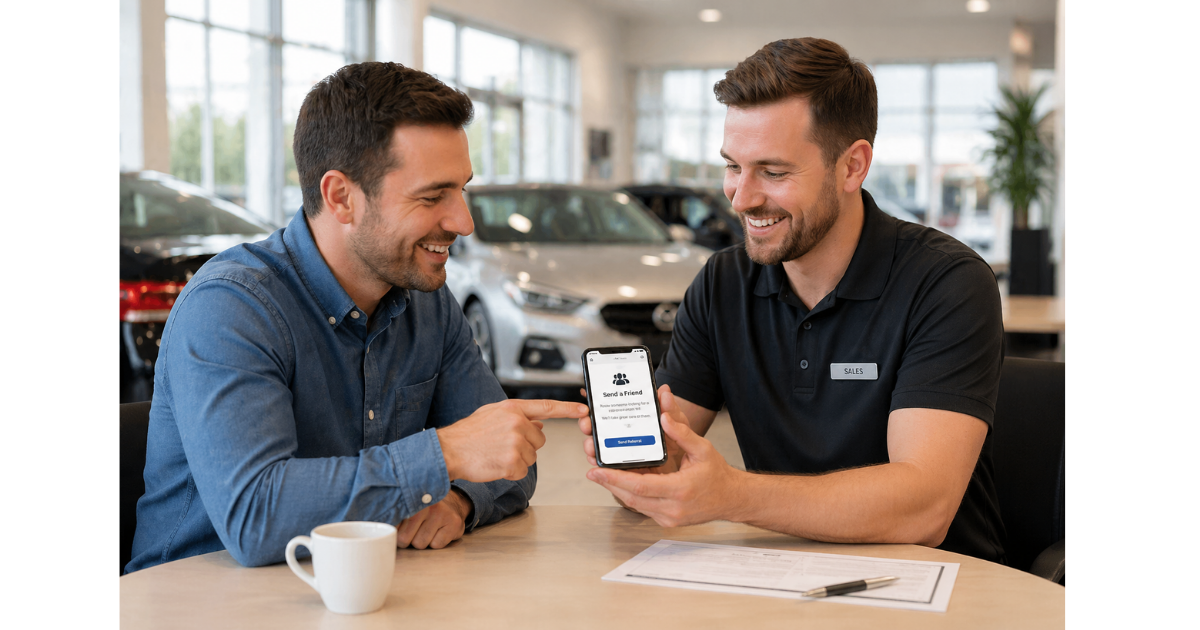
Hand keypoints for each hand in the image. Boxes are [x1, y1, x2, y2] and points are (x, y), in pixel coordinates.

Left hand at [396, 489, 470, 548]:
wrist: (455, 504)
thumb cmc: (425, 509)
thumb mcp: (407, 506)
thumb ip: (390, 514)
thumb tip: (366, 523)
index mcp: (409, 498)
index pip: (391, 525)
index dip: (392, 532)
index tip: (394, 530)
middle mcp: (425, 504)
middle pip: (404, 539)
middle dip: (408, 539)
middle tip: (415, 529)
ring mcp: (440, 513)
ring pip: (420, 544)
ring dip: (421, 541)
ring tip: (427, 530)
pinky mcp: (453, 523)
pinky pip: (436, 545)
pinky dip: (436, 542)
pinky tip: (438, 532)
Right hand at [439, 399, 588, 482]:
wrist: (448, 450)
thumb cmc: (467, 434)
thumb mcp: (492, 414)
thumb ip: (516, 416)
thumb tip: (538, 424)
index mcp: (513, 408)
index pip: (547, 407)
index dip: (568, 409)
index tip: (584, 411)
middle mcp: (517, 423)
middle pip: (539, 440)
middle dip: (526, 445)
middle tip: (502, 445)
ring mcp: (516, 443)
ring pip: (532, 457)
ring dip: (517, 459)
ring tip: (495, 454)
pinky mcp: (513, 462)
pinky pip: (522, 470)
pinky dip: (511, 471)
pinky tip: (495, 464)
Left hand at [585, 396, 741, 527]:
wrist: (731, 499)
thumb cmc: (717, 475)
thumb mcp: (703, 449)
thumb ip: (682, 433)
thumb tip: (663, 417)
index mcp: (680, 490)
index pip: (639, 485)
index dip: (614, 478)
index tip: (596, 471)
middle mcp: (673, 508)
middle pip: (631, 497)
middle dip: (609, 483)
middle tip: (592, 471)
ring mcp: (669, 518)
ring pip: (634, 504)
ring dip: (616, 490)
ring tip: (601, 475)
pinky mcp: (667, 521)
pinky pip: (643, 508)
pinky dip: (630, 496)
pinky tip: (621, 483)